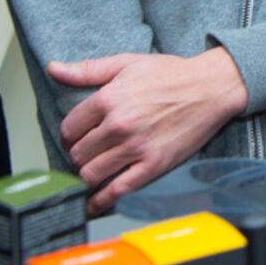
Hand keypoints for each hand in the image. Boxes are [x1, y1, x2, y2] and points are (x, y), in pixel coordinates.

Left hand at [50, 49, 249, 212]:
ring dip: (86, 178)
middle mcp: (120, 125)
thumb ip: (87, 69)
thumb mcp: (127, 62)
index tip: (76, 138)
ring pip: (91, 175)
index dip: (69, 135)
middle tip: (85, 155)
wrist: (211, 87)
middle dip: (78, 156)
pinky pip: (118, 190)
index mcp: (109, 98)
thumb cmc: (172, 74)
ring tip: (90, 174)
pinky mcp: (154, 165)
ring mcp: (137, 147)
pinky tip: (96, 202)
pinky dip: (102, 200)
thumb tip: (54, 69)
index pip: (70, 128)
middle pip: (78, 153)